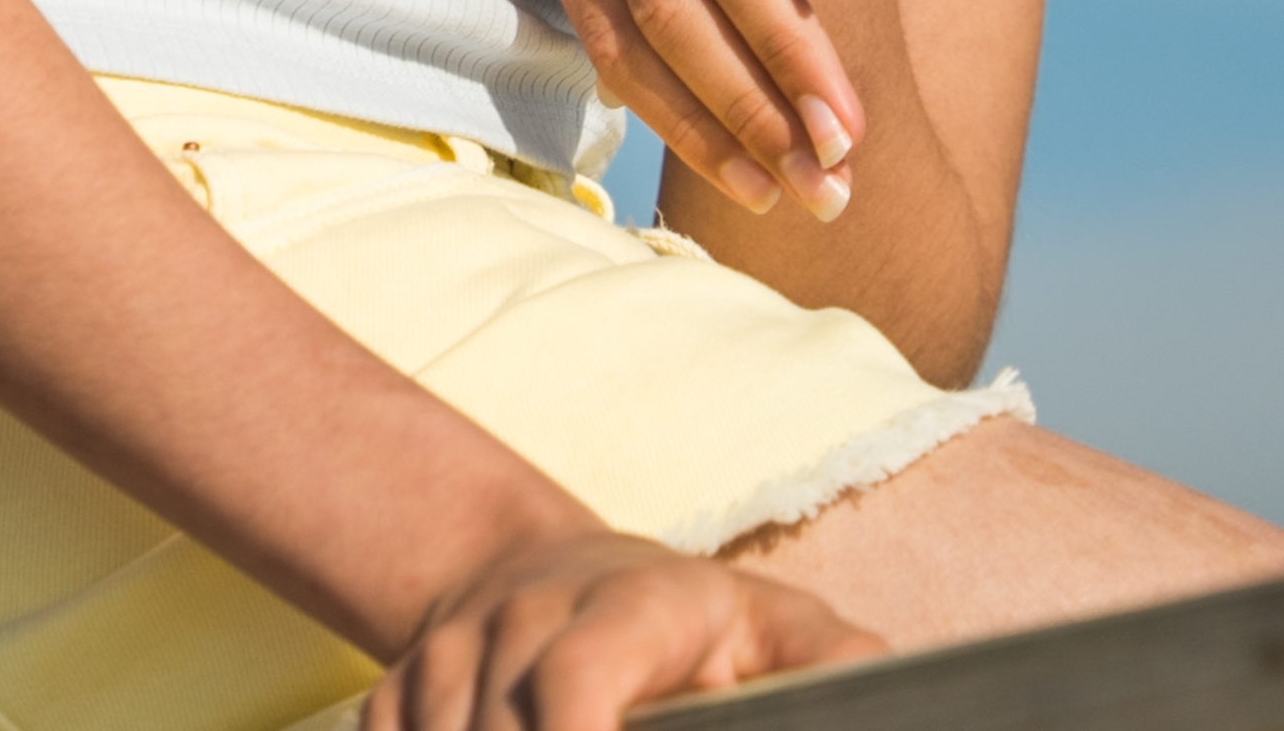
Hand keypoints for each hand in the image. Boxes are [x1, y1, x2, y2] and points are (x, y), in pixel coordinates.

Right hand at [361, 529, 877, 730]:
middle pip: (499, 729)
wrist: (529, 568)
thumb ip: (836, 666)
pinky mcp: (393, 692)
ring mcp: (445, 655)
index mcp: (626, 606)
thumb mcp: (773, 624)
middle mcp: (520, 618)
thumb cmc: (684, 620)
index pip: (577, 675)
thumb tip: (890, 696)